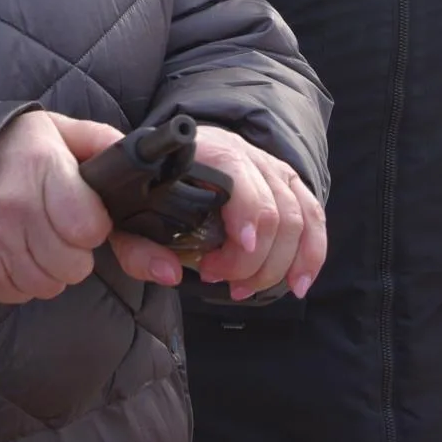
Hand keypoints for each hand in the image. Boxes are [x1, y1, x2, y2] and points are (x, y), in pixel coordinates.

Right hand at [0, 111, 118, 304]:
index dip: (94, 224)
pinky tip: (12, 249)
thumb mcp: (63, 132)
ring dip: (50, 268)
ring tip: (34, 235)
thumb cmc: (16, 146)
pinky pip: (17, 294)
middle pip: (74, 266)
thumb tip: (149, 177)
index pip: (90, 228)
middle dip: (75, 249)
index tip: (82, 210)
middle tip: (57, 223)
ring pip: (48, 285)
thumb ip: (107, 148)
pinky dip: (20, 278)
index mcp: (41, 165)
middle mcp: (12, 206)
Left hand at [104, 124, 326, 301]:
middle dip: (254, 259)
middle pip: (274, 206)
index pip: (240, 176)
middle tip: (224, 281)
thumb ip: (137, 247)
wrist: (168, 156)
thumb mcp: (128, 214)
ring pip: (298, 216)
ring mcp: (270, 166)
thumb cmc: (150, 189)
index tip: (239, 251)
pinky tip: (298, 284)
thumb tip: (170, 275)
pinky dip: (311, 254)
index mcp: (204, 152)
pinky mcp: (287, 182)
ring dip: (278, 264)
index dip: (247, 215)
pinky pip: (314, 217)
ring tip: (245, 289)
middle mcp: (244, 153)